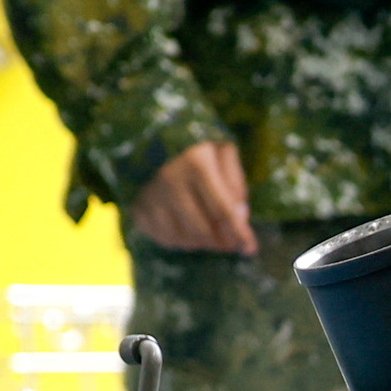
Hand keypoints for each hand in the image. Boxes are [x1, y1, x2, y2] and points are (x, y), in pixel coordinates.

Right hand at [124, 138, 254, 255]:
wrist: (153, 141)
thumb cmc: (198, 149)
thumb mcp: (224, 153)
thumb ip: (235, 183)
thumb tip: (240, 217)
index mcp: (196, 165)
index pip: (223, 210)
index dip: (240, 234)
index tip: (250, 249)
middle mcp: (170, 181)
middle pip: (202, 230)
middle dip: (221, 243)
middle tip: (231, 245)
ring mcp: (152, 196)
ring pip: (183, 239)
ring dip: (202, 244)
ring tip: (211, 237)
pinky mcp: (139, 209)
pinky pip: (164, 239)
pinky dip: (181, 241)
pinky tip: (189, 232)